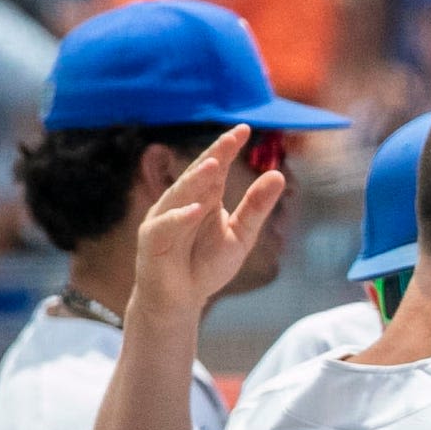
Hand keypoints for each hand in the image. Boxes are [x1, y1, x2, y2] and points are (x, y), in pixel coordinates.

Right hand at [131, 126, 289, 318]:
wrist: (180, 300)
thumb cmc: (206, 266)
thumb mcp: (241, 236)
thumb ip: (256, 208)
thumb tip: (278, 174)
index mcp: (205, 197)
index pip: (216, 167)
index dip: (227, 148)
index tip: (244, 129)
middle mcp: (183, 201)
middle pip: (197, 174)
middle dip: (214, 155)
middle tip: (231, 138)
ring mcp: (165, 218)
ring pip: (180, 194)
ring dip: (196, 180)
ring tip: (215, 165)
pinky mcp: (152, 240)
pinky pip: (166, 226)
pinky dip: (180, 218)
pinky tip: (197, 209)